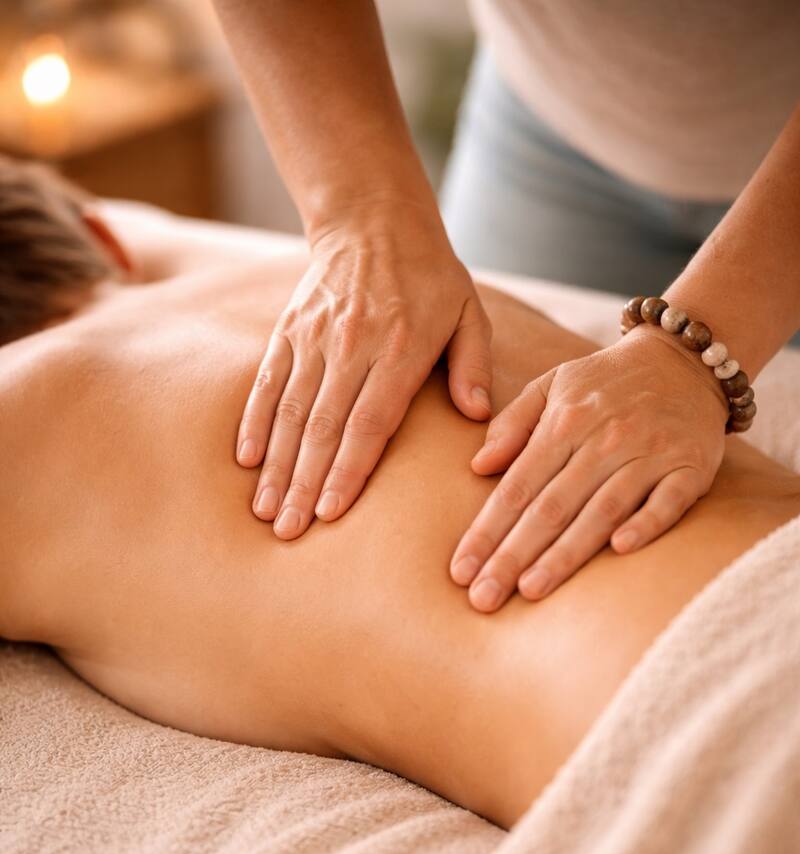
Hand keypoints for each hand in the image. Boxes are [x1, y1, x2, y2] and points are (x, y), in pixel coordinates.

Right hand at [236, 199, 492, 538]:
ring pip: (292, 412)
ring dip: (277, 465)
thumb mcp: (468, 313)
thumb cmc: (430, 278)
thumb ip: (473, 365)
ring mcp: (315, 339)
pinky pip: (268, 383)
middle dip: (305, 484)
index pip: (370, 423)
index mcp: (401, 349)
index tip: (331, 513)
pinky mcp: (289, 331)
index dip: (348, 471)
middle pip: (324, 427)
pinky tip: (247, 461)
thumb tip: (477, 416)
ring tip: (266, 511)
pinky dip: (256, 422)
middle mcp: (353, 346)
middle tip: (290, 531)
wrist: (373, 219)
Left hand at [449, 326, 728, 611]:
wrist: (686, 360)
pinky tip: (619, 550)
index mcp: (564, 422)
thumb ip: (513, 423)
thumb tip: (477, 466)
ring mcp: (650, 453)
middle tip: (484, 598)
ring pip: (602, 510)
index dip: (486, 531)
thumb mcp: (553, 385)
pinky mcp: (691, 467)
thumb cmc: (607, 383)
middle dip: (513, 555)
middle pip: (551, 507)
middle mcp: (604, 440)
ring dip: (566, 552)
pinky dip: (646, 523)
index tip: (460, 572)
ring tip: (531, 590)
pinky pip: (668, 501)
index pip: (516, 487)